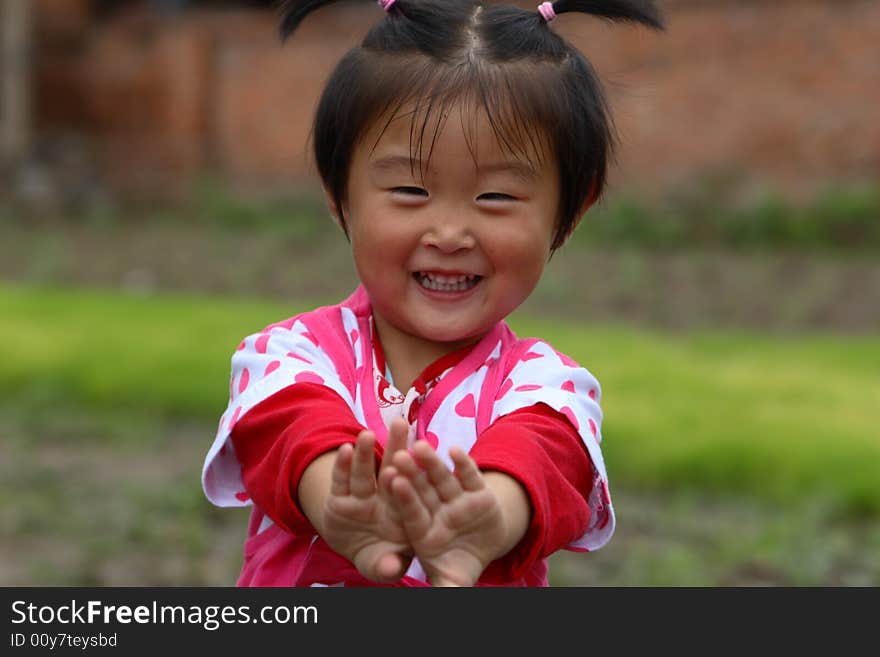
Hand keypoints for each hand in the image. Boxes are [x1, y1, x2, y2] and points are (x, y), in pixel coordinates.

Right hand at [321, 418, 411, 581]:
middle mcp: (383, 500)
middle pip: (390, 469)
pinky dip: (341, 465)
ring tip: (366, 434)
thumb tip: (391, 569)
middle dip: (395, 447)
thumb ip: (388, 566)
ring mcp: (362, 498)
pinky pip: (341, 480)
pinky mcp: (339, 498)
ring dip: (364, 453)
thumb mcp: (381, 566)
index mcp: (402, 512)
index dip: (408, 477)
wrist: (354, 550)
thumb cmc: (379, 557)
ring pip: (365, 472)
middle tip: (399, 423)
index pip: (407, 492)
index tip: (408, 462)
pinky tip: (343, 448)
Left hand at [390, 442, 507, 586]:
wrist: (486, 548)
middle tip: (398, 455)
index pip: (411, 512)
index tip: (393, 480)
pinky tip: (455, 450)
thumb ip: (443, 589)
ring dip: (432, 462)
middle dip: (411, 472)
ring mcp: (456, 499)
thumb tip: (430, 594)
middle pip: (422, 489)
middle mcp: (437, 511)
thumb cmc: (460, 566)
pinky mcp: (478, 491)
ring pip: (441, 477)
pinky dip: (464, 463)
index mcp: (423, 530)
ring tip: (421, 445)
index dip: (404, 497)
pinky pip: (469, 475)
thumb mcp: (451, 581)